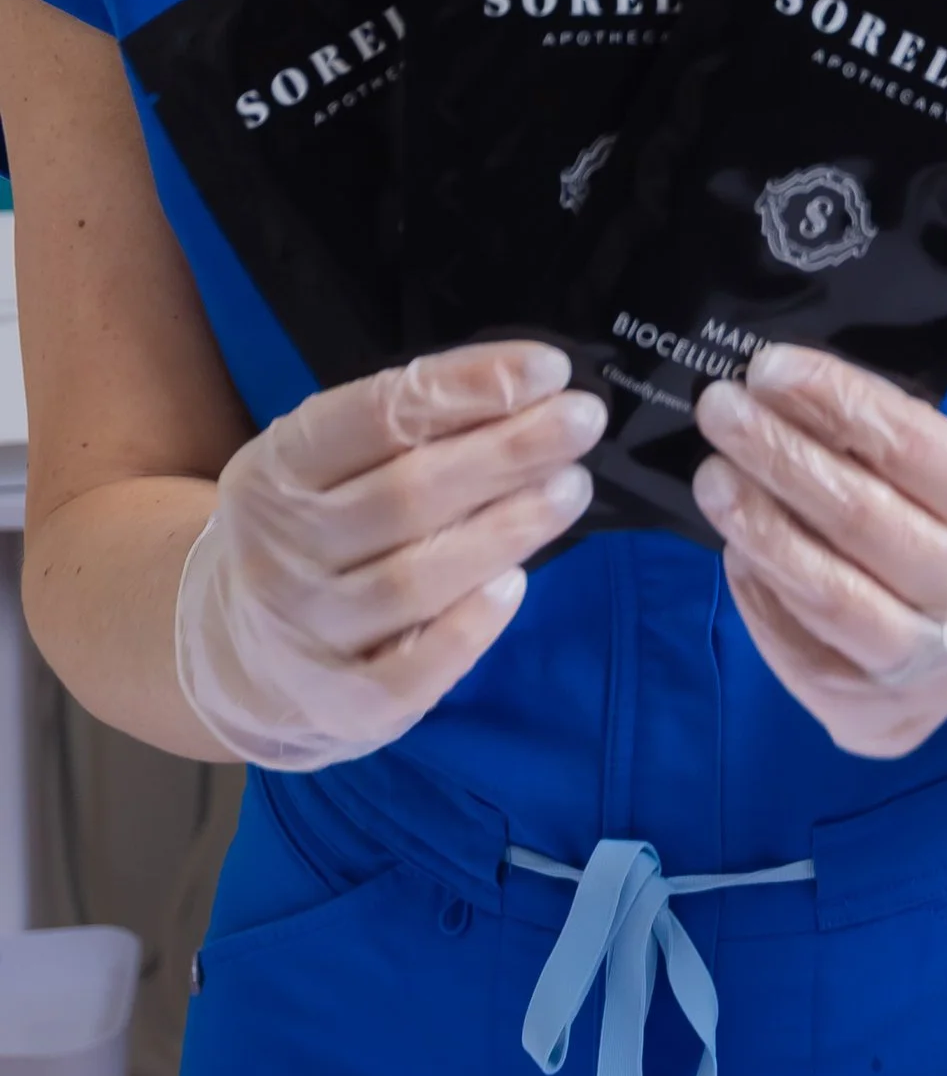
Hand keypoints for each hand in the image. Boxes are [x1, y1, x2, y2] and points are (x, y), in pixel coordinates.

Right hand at [175, 341, 605, 769]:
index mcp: (275, 471)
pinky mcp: (338, 706)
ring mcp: (304, 634)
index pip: (376, 415)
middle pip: (407, 495)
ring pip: (413, 580)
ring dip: (506, 529)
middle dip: (508, 451)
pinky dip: (467, 630)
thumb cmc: (316, 530)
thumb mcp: (328, 463)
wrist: (234, 653)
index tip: (548, 369)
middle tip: (583, 421)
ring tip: (571, 488)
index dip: (468, 386)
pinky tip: (515, 586)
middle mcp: (280, 551)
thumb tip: (530, 392)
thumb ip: (408, 429)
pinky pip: (408, 672)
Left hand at [691, 345, 946, 759]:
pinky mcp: (891, 722)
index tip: (769, 367)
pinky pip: (807, 659)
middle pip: (862, 521)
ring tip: (714, 478)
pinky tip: (739, 552)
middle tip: (720, 408)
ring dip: (760, 530)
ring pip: (830, 599)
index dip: (834, 402)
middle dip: (779, 456)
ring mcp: (938, 674)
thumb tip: (779, 400)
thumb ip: (889, 444)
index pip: (910, 447)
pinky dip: (762, 600)